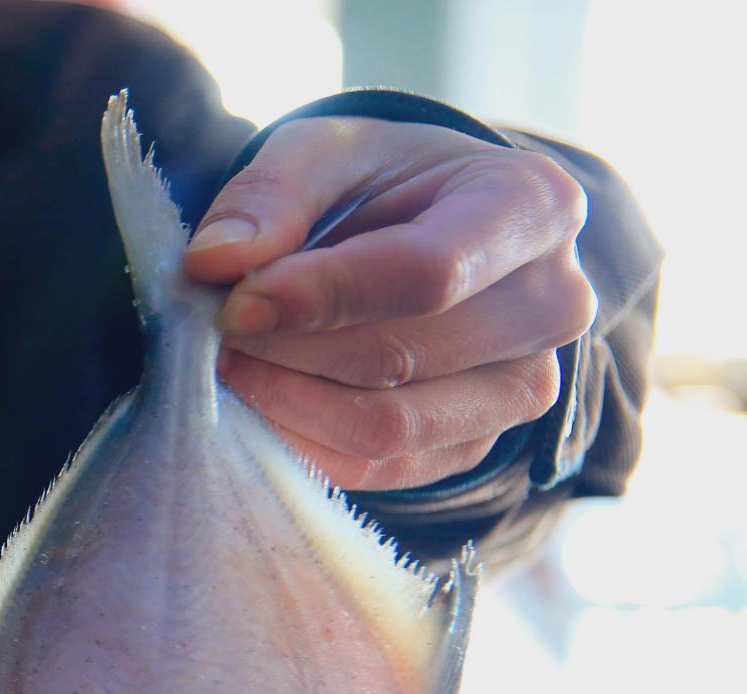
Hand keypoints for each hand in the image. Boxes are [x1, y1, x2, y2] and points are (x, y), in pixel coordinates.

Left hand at [183, 117, 596, 491]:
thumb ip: (271, 195)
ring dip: (289, 403)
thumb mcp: (327, 151)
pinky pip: (381, 469)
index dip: (322, 296)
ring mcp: (523, 385)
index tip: (234, 304)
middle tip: (215, 333)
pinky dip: (304, 446)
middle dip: (289, 350)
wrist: (426, 230)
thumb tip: (213, 260)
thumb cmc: (381, 183)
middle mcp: (554, 302)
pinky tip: (258, 407)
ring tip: (232, 365)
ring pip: (389, 425)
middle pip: (400, 356)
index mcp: (534, 207)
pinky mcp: (478, 443)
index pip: (429, 273)